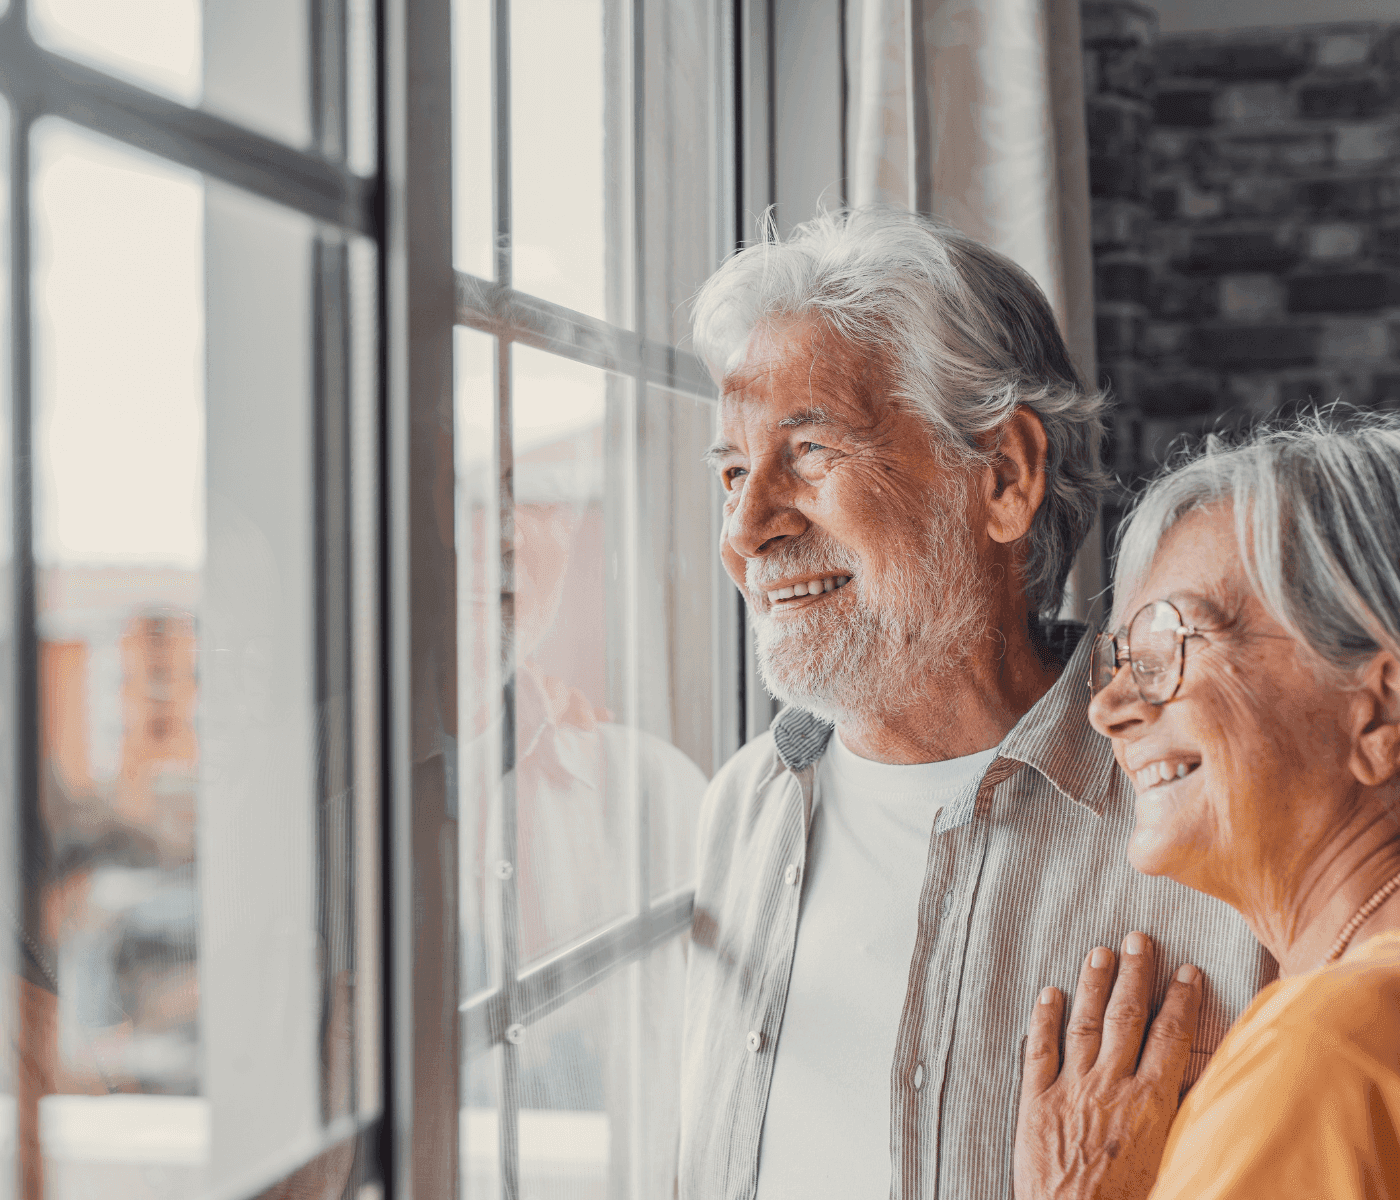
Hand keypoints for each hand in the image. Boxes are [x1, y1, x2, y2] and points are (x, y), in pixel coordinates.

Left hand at [1013, 932, 1203, 1199]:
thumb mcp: (1173, 1161)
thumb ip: (1181, 1118)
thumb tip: (1198, 1082)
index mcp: (1150, 1104)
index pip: (1170, 1037)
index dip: (1179, 999)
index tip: (1186, 969)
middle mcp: (1110, 1087)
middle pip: (1125, 1017)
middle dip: (1134, 974)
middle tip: (1137, 938)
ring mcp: (1070, 1090)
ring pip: (1083, 1023)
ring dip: (1092, 984)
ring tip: (1099, 952)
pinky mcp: (1035, 1103)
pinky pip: (1038, 1050)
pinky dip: (1042, 1019)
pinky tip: (1047, 993)